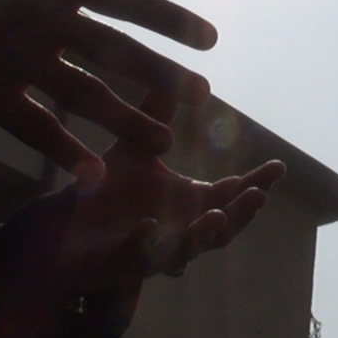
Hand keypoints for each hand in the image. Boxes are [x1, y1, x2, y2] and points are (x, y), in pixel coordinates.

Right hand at [0, 0, 215, 170]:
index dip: (171, 19)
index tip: (210, 39)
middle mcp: (44, 16)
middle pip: (115, 50)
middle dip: (160, 75)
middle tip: (203, 96)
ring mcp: (16, 56)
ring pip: (82, 93)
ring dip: (126, 120)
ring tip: (164, 142)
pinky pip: (33, 126)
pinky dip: (63, 150)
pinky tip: (95, 171)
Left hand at [0, 90, 285, 337]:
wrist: (59, 226)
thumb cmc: (104, 190)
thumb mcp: (134, 146)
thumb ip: (155, 113)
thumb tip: (180, 73)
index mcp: (189, 204)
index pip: (231, 194)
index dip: (255, 183)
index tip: (278, 166)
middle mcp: (179, 230)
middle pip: (222, 229)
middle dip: (242, 214)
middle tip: (260, 195)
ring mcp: (153, 251)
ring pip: (187, 251)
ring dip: (204, 236)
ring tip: (218, 217)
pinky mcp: (120, 264)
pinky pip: (136, 259)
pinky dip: (145, 244)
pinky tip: (147, 225)